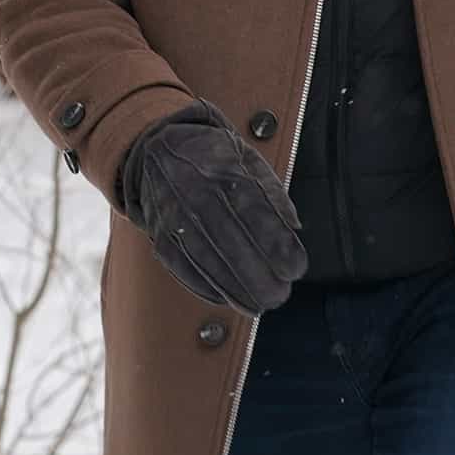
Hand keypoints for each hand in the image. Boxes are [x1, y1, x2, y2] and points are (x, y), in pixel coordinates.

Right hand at [119, 100, 307, 314]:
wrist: (157, 149)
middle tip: (281, 295)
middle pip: (229, 242)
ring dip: (233, 288)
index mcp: (225, 172)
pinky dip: (204, 286)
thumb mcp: (248, 159)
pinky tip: (227, 299)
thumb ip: (273, 192)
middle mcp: (197, 194)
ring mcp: (174, 215)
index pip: (256, 215)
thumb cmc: (216, 158)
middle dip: (257, 275)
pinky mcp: (159, 234)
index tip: (297, 269)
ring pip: (205, 259)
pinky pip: (180, 266)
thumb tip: (295, 228)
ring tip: (258, 306)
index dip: (277, 246)